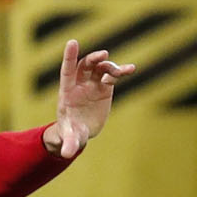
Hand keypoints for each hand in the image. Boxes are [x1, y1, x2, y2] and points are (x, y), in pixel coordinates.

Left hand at [43, 40, 136, 158]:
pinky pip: (113, 76)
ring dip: (110, 66)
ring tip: (119, 72)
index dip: (69, 57)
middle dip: (93, 59)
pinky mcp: (105, 87)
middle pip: (85, 66)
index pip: (67, 70)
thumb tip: (66, 153)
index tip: (72, 42)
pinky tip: (131, 69)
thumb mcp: (71, 137)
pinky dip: (121, 72)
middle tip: (104, 56)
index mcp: (67, 91)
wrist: (81, 131)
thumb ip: (69, 142)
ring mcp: (93, 84)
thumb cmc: (71, 131)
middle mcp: (80, 84)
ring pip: (101, 68)